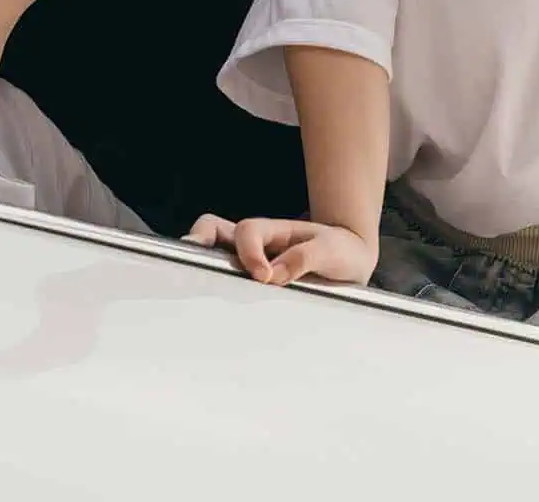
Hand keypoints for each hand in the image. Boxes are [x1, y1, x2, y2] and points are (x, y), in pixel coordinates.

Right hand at [183, 214, 376, 286]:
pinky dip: (214, 290)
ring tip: (187, 287)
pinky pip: (226, 282)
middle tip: (186, 261)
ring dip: (200, 264)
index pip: (248, 231)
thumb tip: (274, 276)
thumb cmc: (340, 250)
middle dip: (197, 239)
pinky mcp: (252, 286)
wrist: (352, 262)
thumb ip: (305, 258)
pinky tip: (210, 309)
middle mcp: (255, 245)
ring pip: (213, 254)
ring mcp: (249, 263)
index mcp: (273, 231)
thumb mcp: (331, 250)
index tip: (265, 277)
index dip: (250, 252)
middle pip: (213, 229)